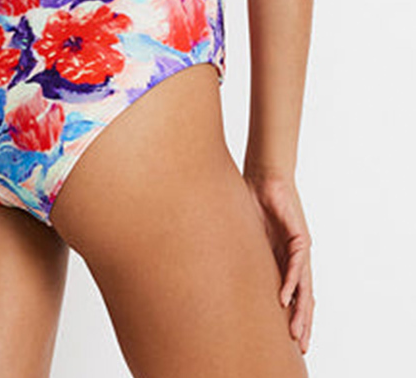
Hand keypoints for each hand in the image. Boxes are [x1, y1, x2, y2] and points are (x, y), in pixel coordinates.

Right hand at [242, 170, 314, 353]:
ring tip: (296, 332)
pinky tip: (285, 298)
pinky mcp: (299, 237)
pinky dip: (292, 282)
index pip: (292, 292)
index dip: (293, 315)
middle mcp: (295, 256)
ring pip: (305, 286)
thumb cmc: (253, 199)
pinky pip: (297, 265)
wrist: (265, 174)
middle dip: (301, 322)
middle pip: (303, 296)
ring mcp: (299, 247)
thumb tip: (214, 263)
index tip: (290, 338)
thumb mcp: (245, 233)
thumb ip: (239, 250)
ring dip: (300, 311)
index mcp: (282, 257)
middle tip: (299, 346)